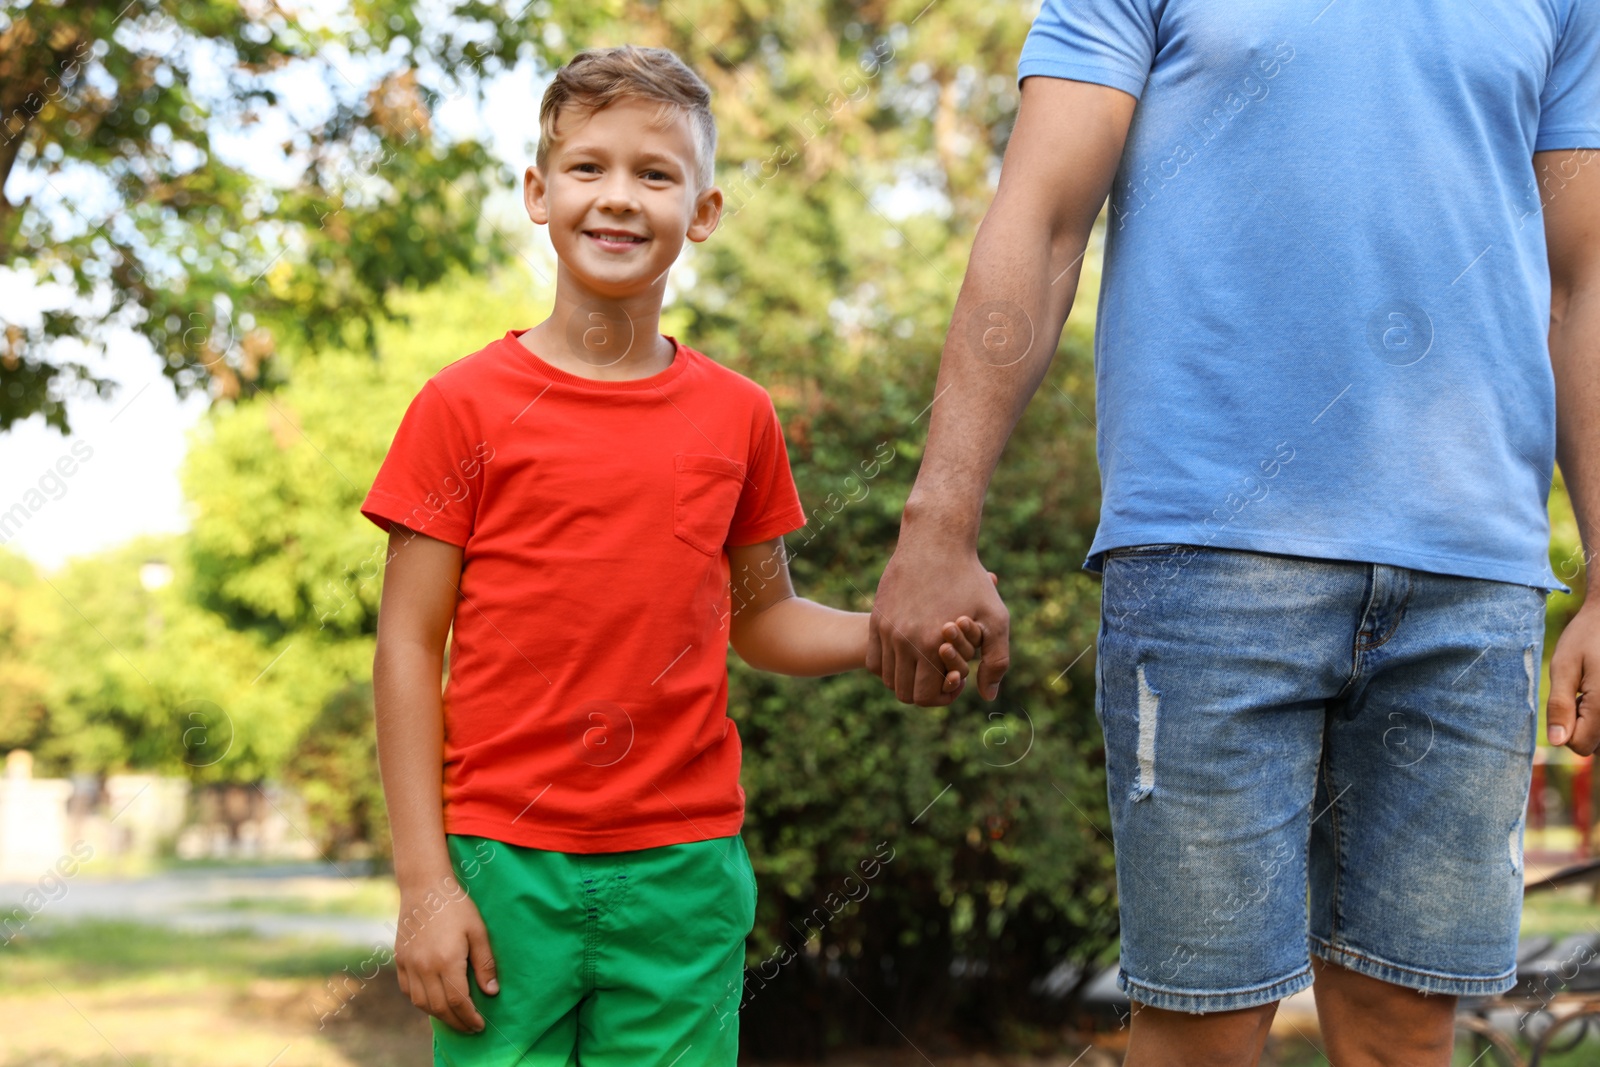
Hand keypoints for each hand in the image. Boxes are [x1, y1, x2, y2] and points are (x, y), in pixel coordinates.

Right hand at [394, 880, 498, 1032]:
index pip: (458, 1002)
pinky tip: (432, 1001)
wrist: (425, 886)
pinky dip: (420, 1001)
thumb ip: (485, 963)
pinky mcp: (399, 959)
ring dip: (438, 1015)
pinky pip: (407, 990)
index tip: (479, 1025)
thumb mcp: (478, 931)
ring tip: (454, 1017)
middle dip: (456, 1022)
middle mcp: (424, 967)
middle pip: (439, 1008)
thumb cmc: (456, 906)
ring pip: (421, 1003)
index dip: (469, 1018)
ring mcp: (408, 964)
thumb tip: (491, 992)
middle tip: (469, 1027)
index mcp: (446, 961)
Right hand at [869, 531, 1008, 705]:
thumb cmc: (970, 580)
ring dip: (906, 679)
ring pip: (887, 678)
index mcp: (930, 645)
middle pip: (903, 692)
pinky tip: (910, 655)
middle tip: (942, 674)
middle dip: (924, 691)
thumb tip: (987, 696)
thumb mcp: (996, 619)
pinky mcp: (876, 619)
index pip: (925, 696)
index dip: (944, 696)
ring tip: (927, 664)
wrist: (935, 542)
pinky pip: (874, 660)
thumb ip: (997, 662)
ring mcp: (885, 630)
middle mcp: (902, 641)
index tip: (957, 679)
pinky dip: (889, 667)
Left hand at [1548, 602, 1599, 754]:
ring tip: (1593, 688)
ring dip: (1594, 719)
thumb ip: (1560, 706)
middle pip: (1595, 745)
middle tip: (1582, 692)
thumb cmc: (1586, 636)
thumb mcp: (1564, 667)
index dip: (1565, 729)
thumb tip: (1556, 742)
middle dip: (1581, 725)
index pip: (1580, 747)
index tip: (1567, 700)